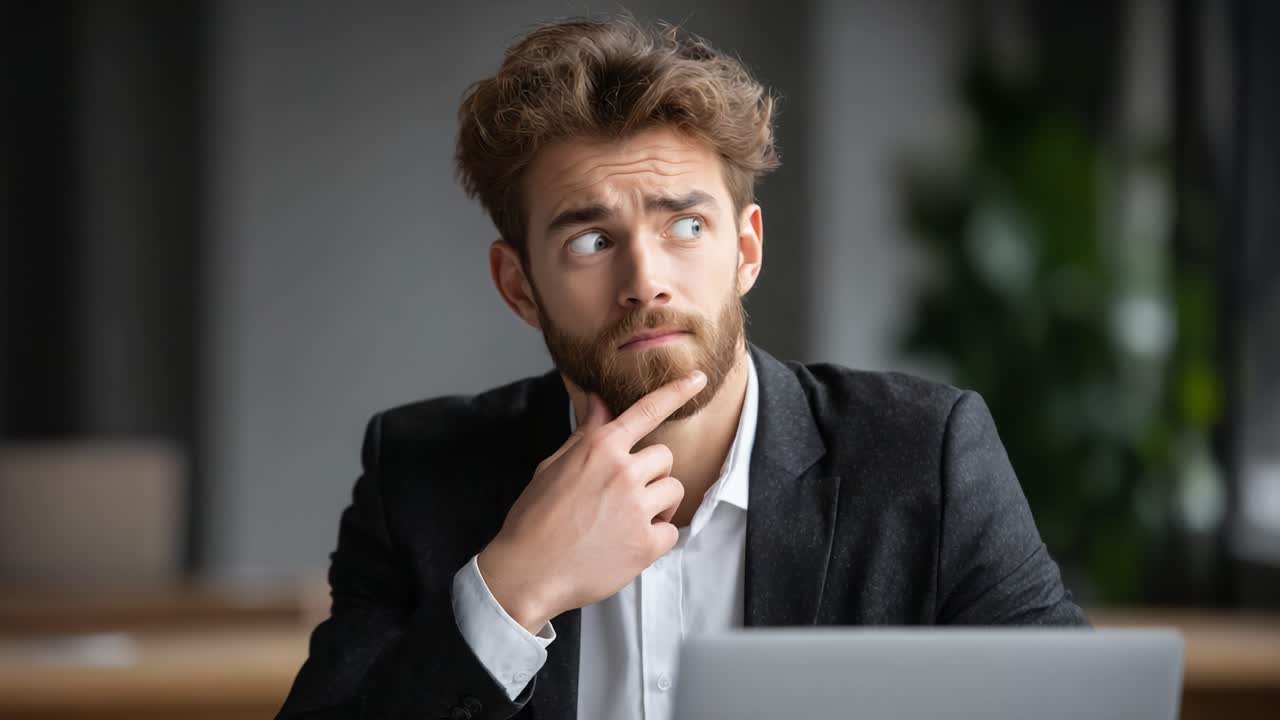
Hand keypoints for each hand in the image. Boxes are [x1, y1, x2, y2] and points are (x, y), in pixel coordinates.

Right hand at [477, 370, 706, 631]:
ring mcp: (636, 507)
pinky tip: (628, 544)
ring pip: (673, 490)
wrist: (527, 571)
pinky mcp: (645, 543)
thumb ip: (586, 435)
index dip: (675, 391)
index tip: (697, 378)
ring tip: (628, 519)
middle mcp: (622, 472)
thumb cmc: (535, 520)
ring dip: (658, 504)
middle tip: (625, 495)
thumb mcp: (553, 467)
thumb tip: (600, 402)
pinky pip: (671, 530)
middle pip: (664, 457)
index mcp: (599, 448)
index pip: (646, 411)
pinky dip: (656, 538)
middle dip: (650, 474)